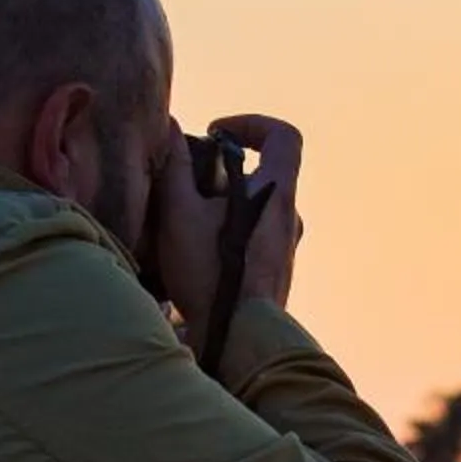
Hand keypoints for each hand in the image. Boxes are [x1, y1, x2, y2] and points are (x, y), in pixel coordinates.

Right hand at [151, 115, 305, 323]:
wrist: (238, 337)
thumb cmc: (211, 272)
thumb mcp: (180, 213)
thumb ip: (174, 167)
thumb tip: (171, 128)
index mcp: (276, 194)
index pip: (283, 136)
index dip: (251, 124)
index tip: (217, 134)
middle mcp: (290, 217)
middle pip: (266, 172)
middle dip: (225, 167)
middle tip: (190, 180)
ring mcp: (287, 246)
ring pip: (258, 206)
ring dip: (225, 202)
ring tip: (187, 219)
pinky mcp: (276, 270)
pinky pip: (255, 235)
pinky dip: (229, 229)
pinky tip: (197, 250)